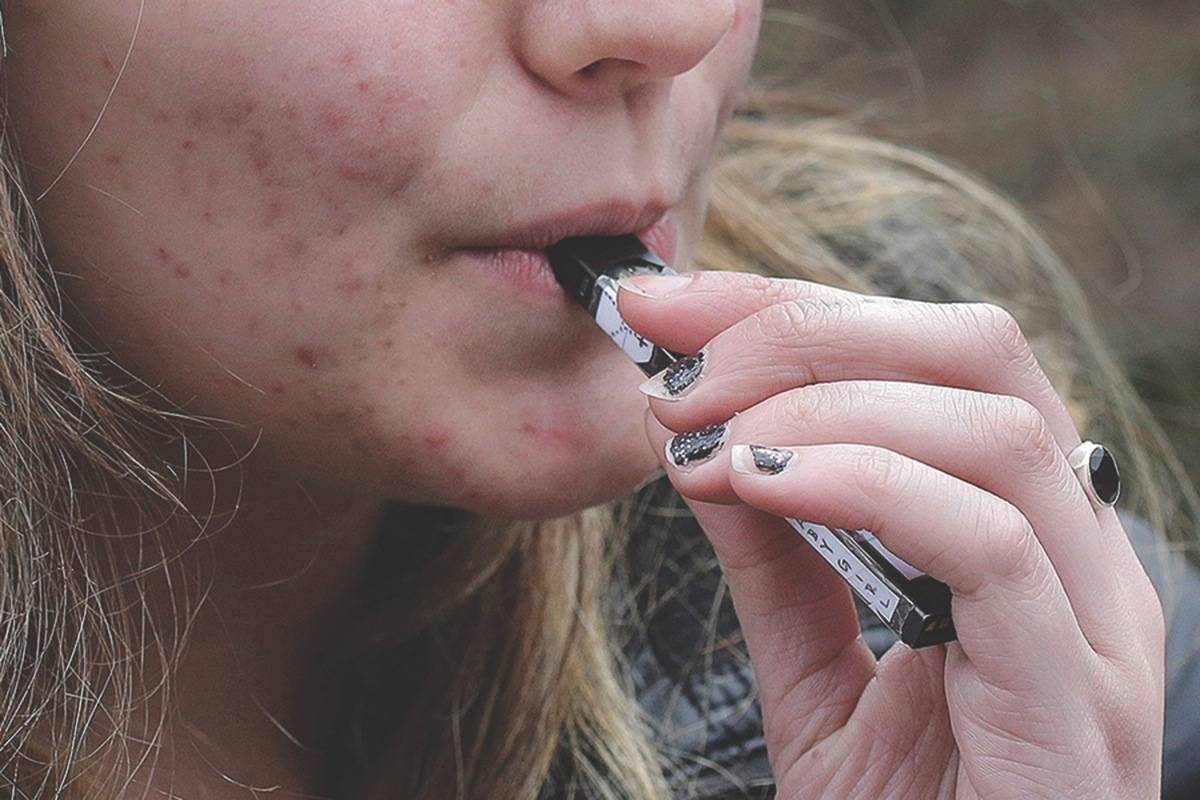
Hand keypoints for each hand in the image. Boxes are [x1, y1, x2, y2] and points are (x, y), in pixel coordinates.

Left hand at [617, 271, 1164, 798]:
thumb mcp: (815, 664)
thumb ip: (777, 551)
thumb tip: (706, 437)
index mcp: (1020, 524)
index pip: (928, 354)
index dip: (792, 307)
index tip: (666, 308)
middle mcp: (1076, 550)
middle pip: (976, 350)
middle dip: (807, 329)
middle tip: (678, 367)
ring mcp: (1092, 619)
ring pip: (991, 425)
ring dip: (822, 402)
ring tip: (705, 438)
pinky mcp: (1077, 692)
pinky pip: (990, 541)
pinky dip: (864, 482)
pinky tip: (760, 486)